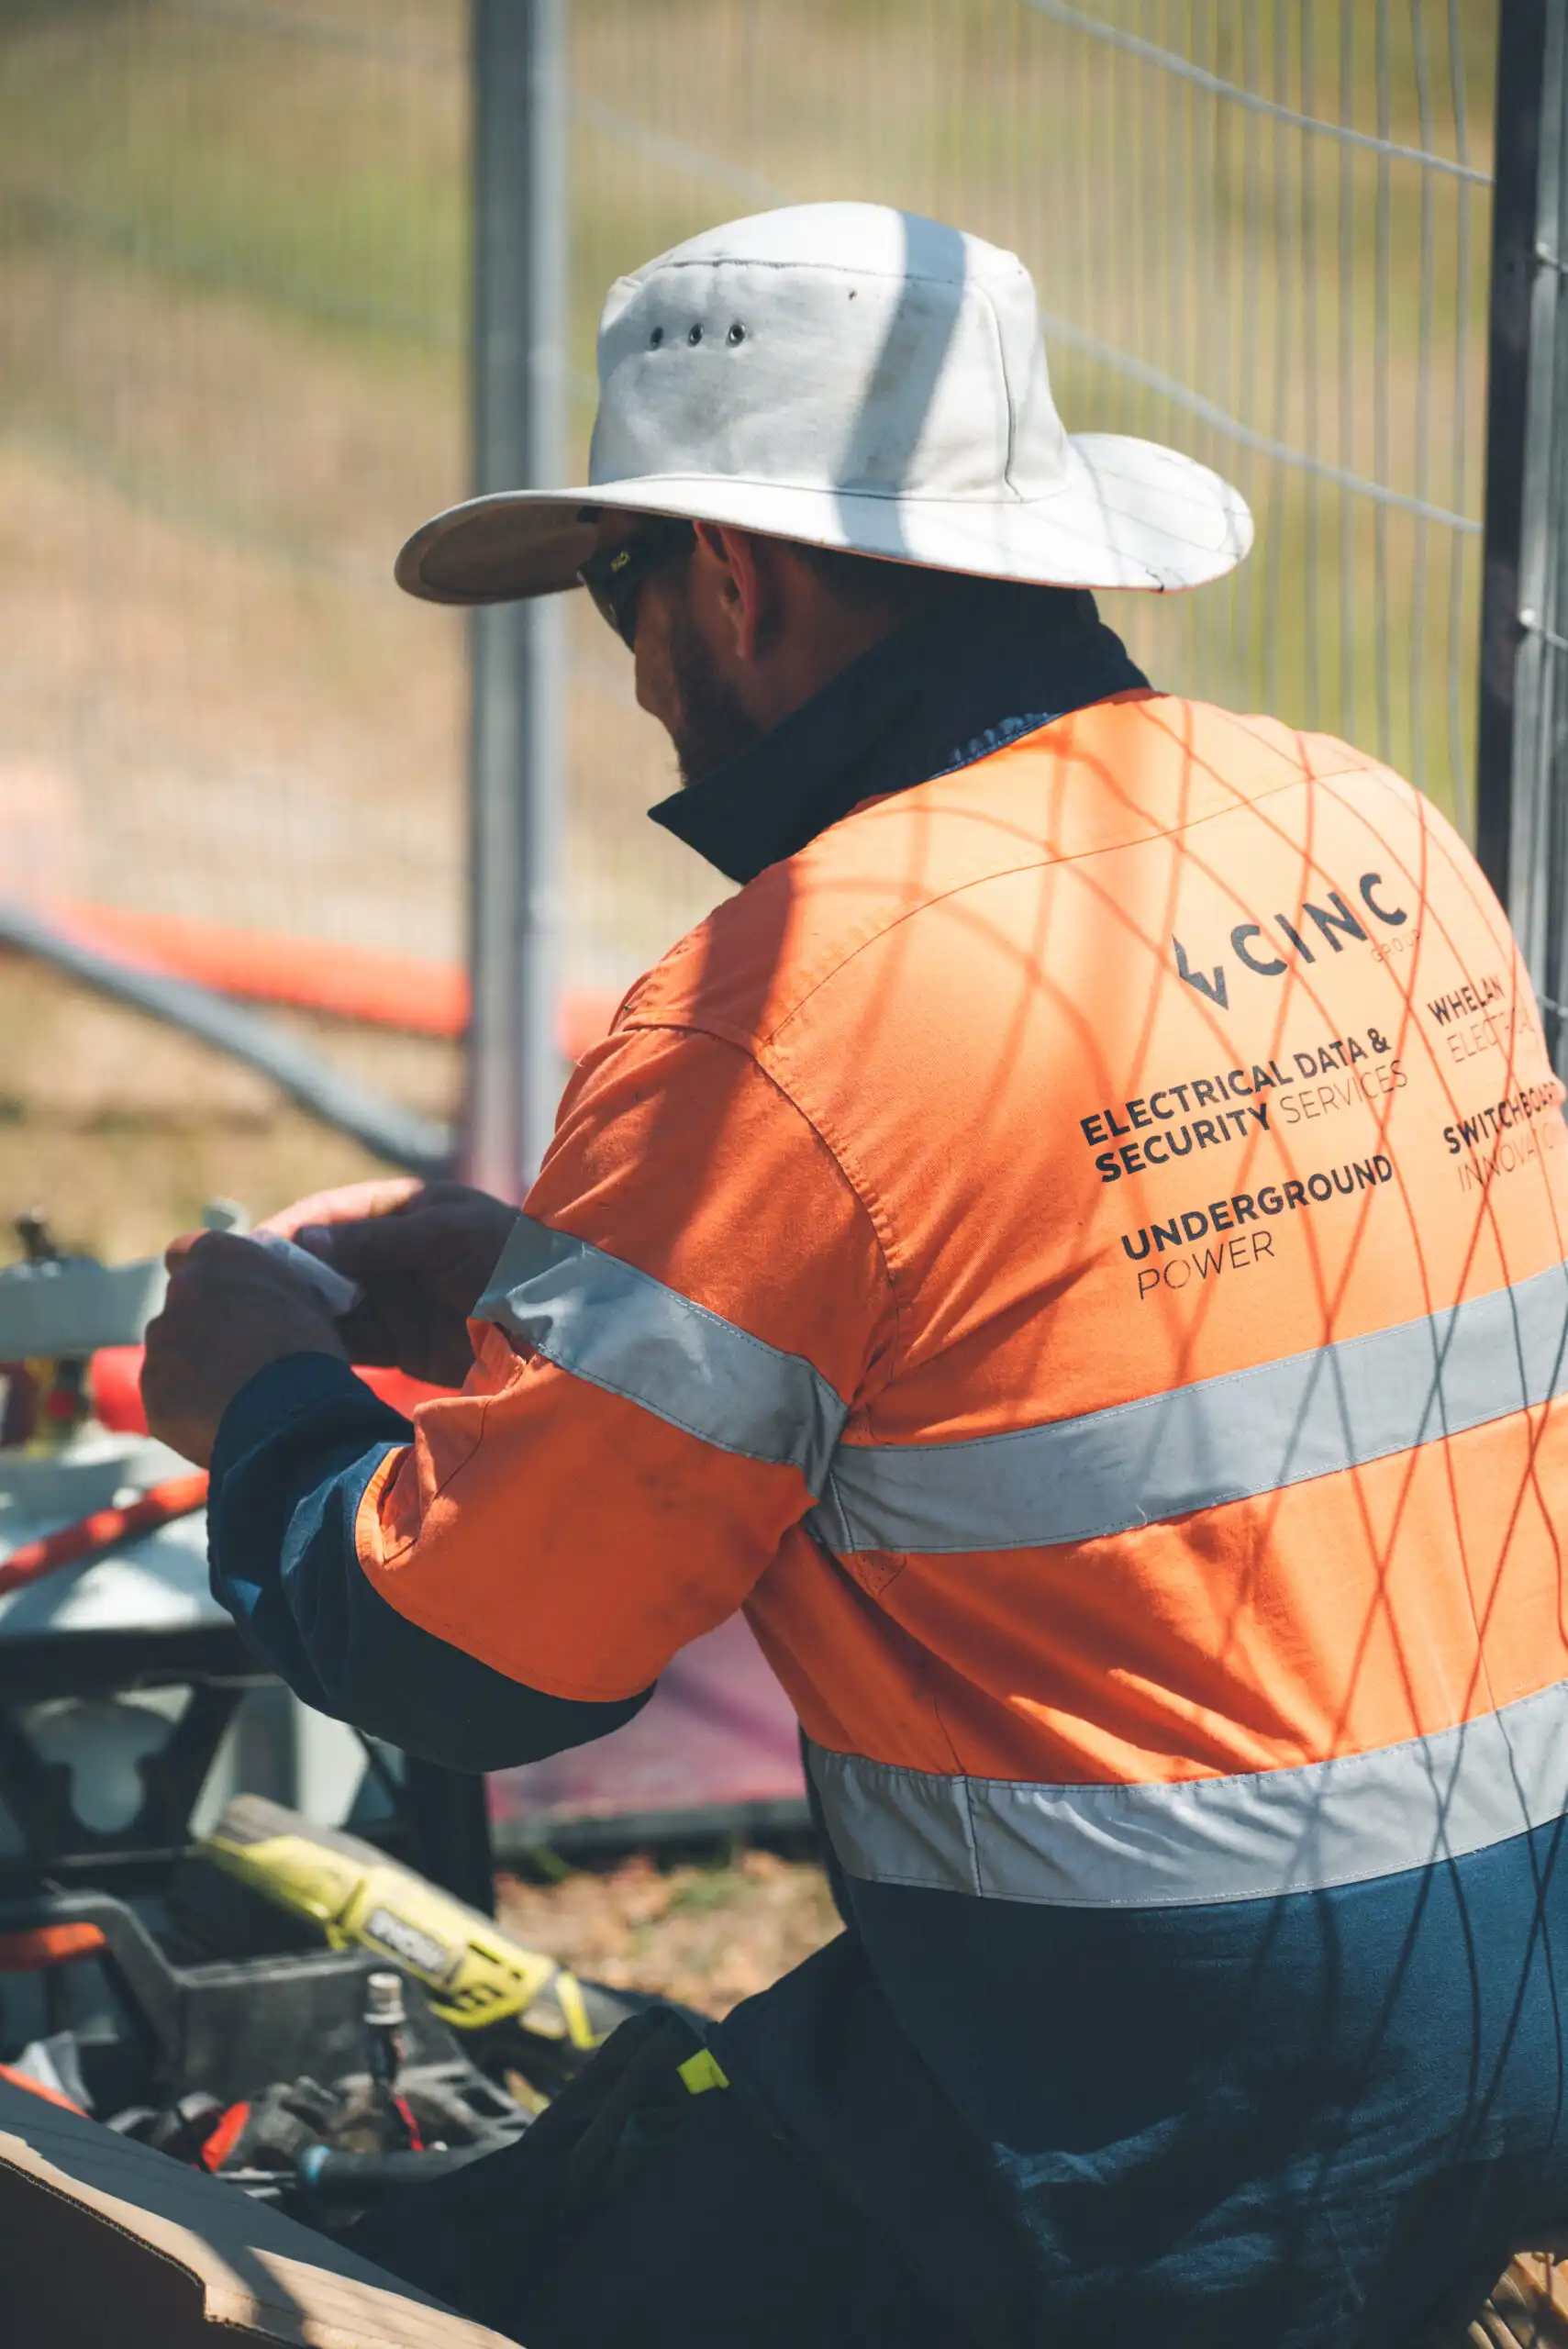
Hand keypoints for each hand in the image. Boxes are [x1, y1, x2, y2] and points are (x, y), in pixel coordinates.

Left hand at [141, 1231, 347, 1466]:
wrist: (293, 1416)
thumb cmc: (307, 1350)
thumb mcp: (301, 1297)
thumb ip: (264, 1284)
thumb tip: (257, 1295)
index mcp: (215, 1257)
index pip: (186, 1251)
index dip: (203, 1274)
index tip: (221, 1294)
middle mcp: (179, 1292)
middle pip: (180, 1306)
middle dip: (201, 1326)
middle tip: (237, 1353)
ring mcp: (160, 1343)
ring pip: (171, 1352)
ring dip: (193, 1367)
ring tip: (236, 1393)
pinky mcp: (152, 1391)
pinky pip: (167, 1395)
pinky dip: (188, 1406)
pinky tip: (222, 1418)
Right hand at [258, 1179, 517, 1389]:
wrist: (566, 1323)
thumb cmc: (514, 1258)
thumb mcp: (447, 1236)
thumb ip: (378, 1240)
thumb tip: (307, 1239)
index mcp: (406, 1212)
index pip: (332, 1215)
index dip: (292, 1231)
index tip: (248, 1250)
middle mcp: (395, 1256)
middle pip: (325, 1265)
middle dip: (286, 1279)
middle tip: (237, 1299)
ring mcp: (398, 1302)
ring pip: (332, 1308)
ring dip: (300, 1318)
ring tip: (255, 1333)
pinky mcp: (404, 1346)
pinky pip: (353, 1346)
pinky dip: (325, 1350)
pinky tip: (294, 1358)